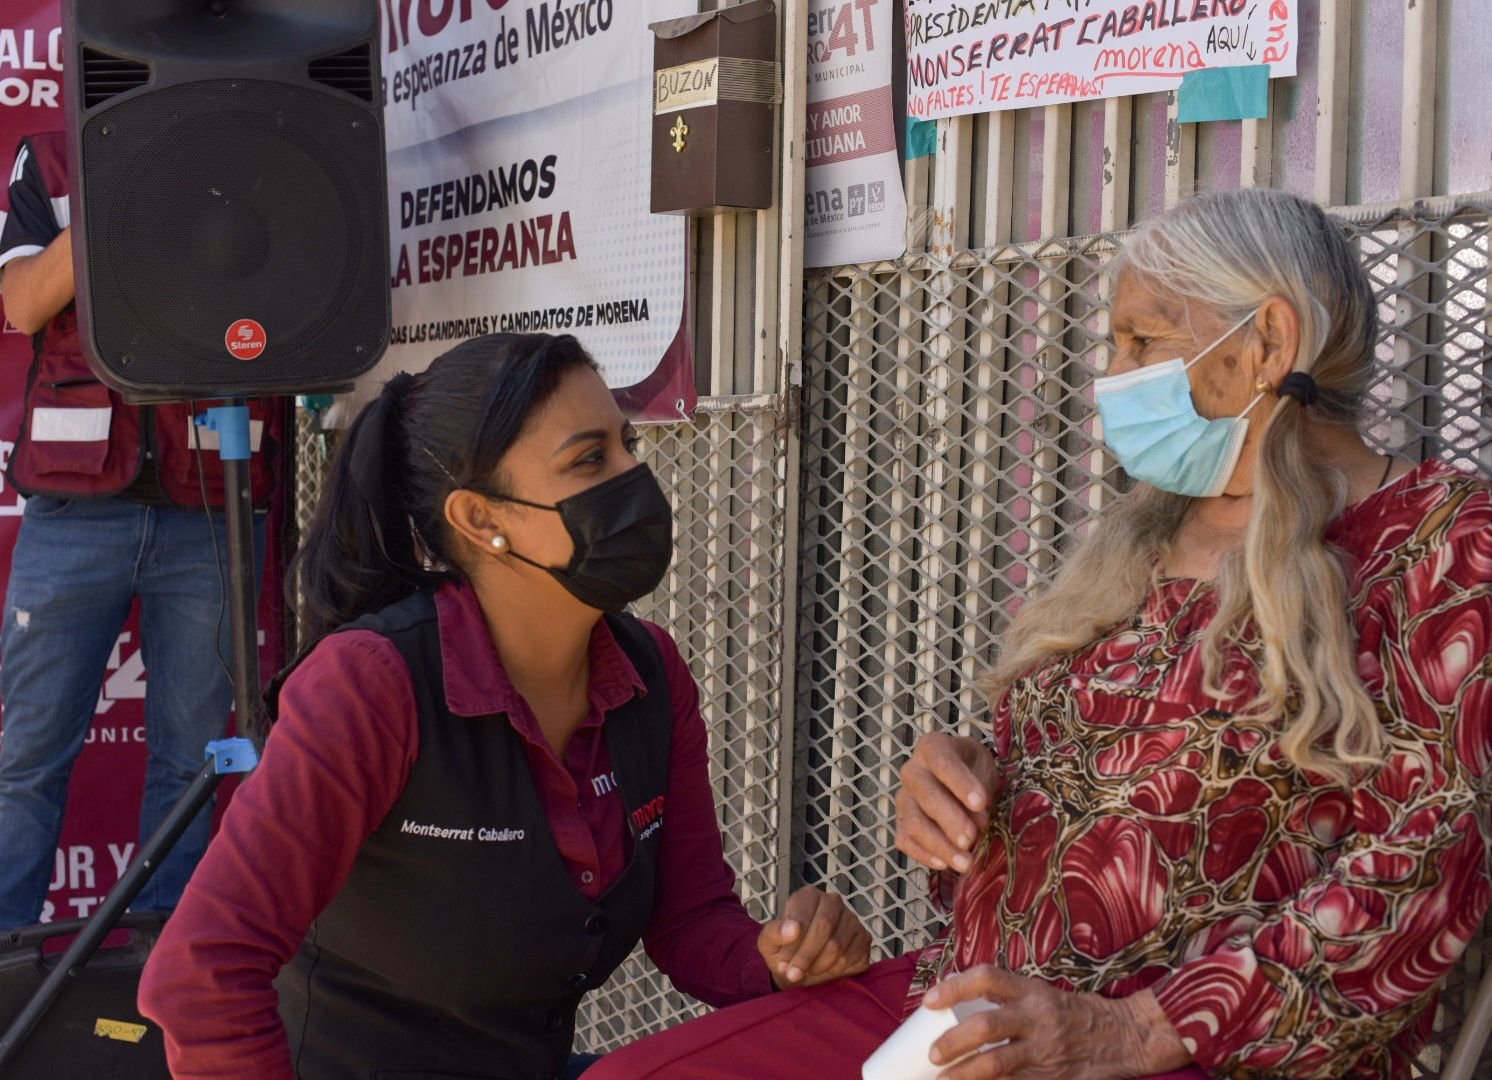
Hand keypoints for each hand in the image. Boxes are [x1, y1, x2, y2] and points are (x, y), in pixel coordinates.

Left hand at [756, 885, 870, 988]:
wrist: (801, 969)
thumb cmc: (783, 951)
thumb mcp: (768, 943)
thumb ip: (774, 932)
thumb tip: (793, 929)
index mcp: (809, 896)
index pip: (805, 916)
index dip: (794, 944)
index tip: (783, 965)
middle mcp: (833, 902)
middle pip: (824, 927)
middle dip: (806, 956)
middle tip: (793, 975)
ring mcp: (852, 919)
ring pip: (838, 945)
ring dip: (819, 966)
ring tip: (806, 973)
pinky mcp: (864, 939)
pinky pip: (852, 957)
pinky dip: (835, 971)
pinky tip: (824, 971)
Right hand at [896, 732, 1002, 873]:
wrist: (961, 777)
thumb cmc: (973, 769)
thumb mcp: (984, 768)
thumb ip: (980, 790)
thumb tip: (977, 821)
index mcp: (932, 747)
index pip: (942, 762)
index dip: (960, 783)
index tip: (981, 803)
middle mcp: (912, 771)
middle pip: (927, 795)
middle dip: (950, 820)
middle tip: (971, 839)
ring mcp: (904, 798)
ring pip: (914, 822)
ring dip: (939, 845)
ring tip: (965, 862)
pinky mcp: (901, 822)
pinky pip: (906, 841)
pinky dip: (924, 855)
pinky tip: (945, 864)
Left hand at [923, 967, 1190, 1078]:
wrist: (1124, 1035)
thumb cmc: (1074, 1012)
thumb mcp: (1042, 993)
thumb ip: (1007, 998)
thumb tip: (956, 1005)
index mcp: (1031, 989)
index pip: (985, 978)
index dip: (954, 986)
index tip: (928, 999)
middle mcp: (1036, 1017)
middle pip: (985, 1026)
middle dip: (953, 1041)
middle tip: (932, 1054)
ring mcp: (1044, 1050)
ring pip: (996, 1063)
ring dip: (964, 1075)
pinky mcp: (1051, 1077)